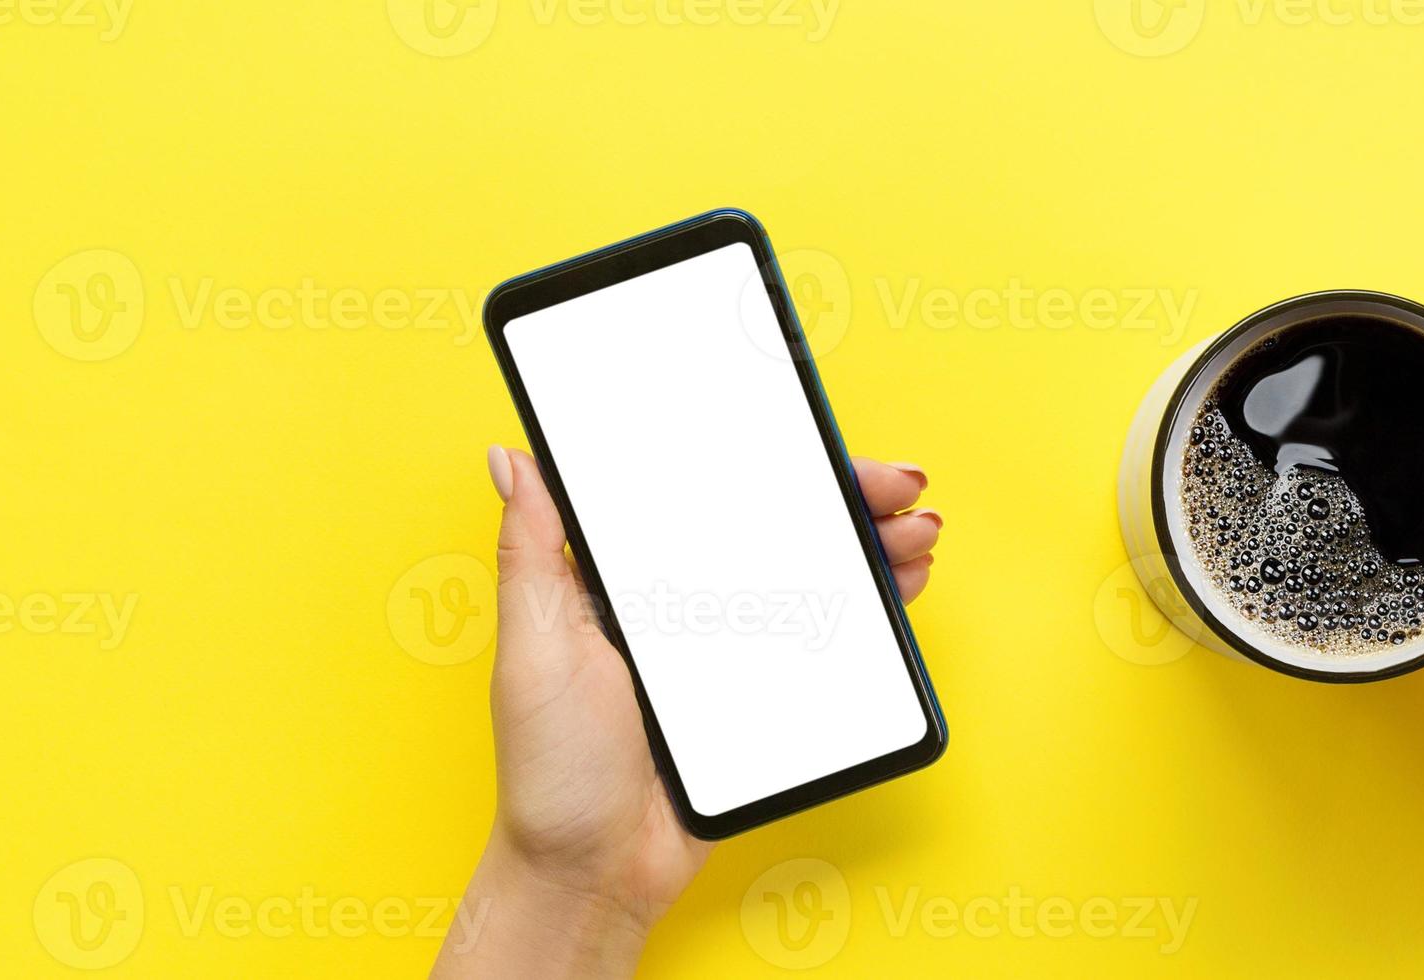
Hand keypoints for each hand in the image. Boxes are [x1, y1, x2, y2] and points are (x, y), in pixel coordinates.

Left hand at [433, 449, 939, 978]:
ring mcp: (733, 651)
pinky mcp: (767, 697)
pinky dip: (871, 612)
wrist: (595, 870)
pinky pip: (827, 644)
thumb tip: (509, 458)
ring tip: (914, 536)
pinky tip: (902, 588)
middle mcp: (688, 605)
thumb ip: (530, 550)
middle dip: (846, 497)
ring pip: (816, 579)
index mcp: (632, 579)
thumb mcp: (533, 645)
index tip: (816, 443)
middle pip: (780, 528)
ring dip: (872, 547)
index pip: (712, 497)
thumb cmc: (550, 766)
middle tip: (894, 491)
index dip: (770, 461)